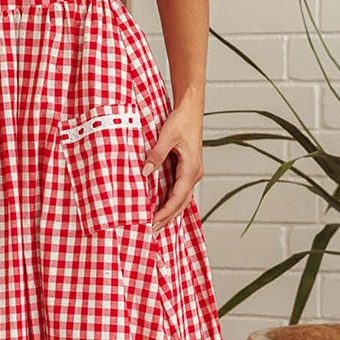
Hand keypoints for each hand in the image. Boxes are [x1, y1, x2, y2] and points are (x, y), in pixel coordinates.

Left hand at [142, 101, 203, 231]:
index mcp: (191, 168)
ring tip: (157, 226)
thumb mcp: (167, 135)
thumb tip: (145, 171)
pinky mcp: (188, 169)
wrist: (191, 108)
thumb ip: (156, 154)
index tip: (153, 221)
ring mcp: (192, 172)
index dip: (166, 212)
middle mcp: (194, 173)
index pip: (178, 197)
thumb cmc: (182, 119)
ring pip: (182, 199)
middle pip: (181, 203)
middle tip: (152, 232)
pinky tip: (163, 209)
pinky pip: (181, 191)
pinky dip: (173, 203)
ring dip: (170, 213)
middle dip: (167, 218)